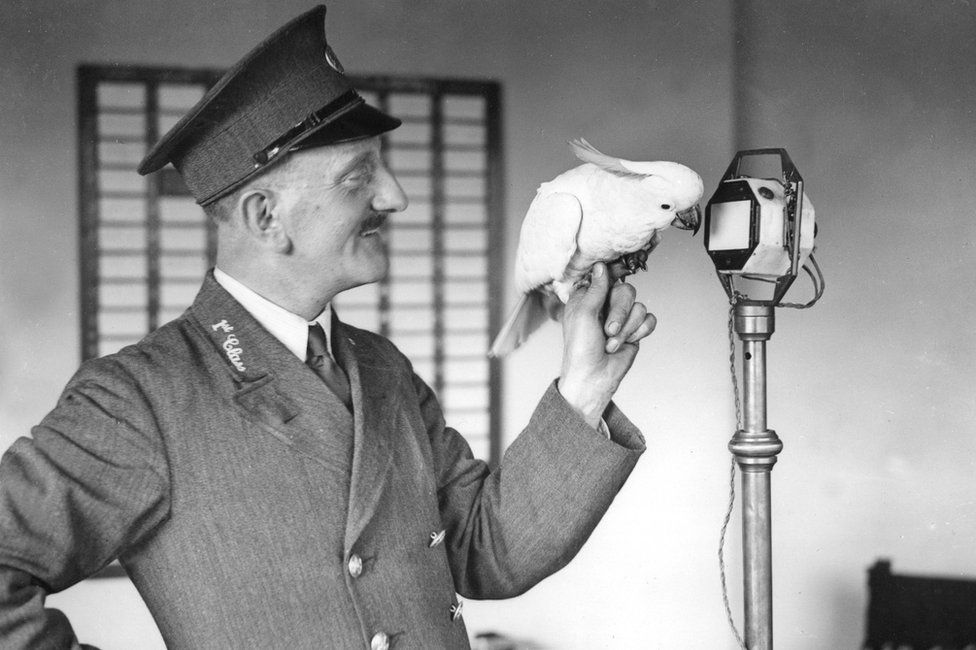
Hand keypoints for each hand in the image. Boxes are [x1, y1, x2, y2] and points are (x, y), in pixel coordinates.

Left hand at [557, 262, 655, 427]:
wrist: (594, 378)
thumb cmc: (581, 349)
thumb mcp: (583, 315)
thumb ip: (596, 289)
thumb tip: (601, 266)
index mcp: (588, 298)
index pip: (606, 276)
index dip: (614, 275)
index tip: (617, 277)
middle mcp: (606, 306)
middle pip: (627, 291)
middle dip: (620, 312)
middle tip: (608, 329)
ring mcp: (622, 319)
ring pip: (639, 307)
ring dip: (627, 328)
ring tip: (611, 343)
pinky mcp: (635, 331)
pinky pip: (649, 320)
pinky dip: (639, 332)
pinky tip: (627, 343)